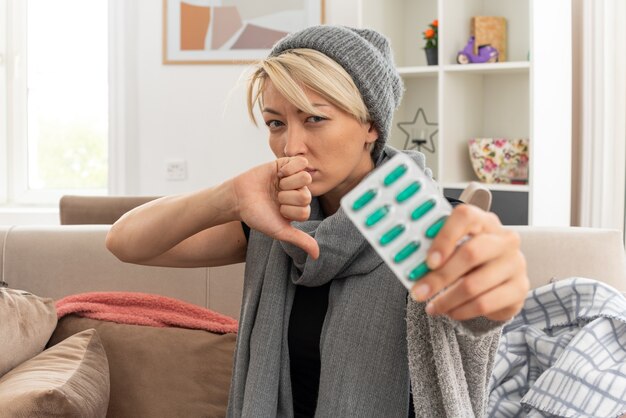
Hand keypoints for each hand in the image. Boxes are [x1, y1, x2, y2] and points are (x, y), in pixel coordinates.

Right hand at [232, 156, 319, 258]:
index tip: (277, 210)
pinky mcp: (287, 164)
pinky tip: (279, 173)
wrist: (238, 198)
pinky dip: (290, 168)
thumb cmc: (257, 215)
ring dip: (288, 183)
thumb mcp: (280, 231)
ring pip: (305, 178)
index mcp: (299, 209)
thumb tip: (317, 256)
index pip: (305, 210)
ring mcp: (294, 178)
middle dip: (287, 197)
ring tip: (277, 185)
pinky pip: (301, 162)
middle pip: (306, 194)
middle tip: (275, 197)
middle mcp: (299, 193)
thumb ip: (300, 240)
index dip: (289, 211)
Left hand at [410, 204, 528, 321]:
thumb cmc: (470, 262)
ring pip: (474, 284)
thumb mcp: (455, 250)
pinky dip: (461, 311)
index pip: (465, 217)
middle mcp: (504, 239)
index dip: (445, 238)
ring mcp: (515, 263)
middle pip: (470, 253)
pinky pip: (485, 303)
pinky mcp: (519, 288)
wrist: (500, 281)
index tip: (428, 261)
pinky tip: (450, 312)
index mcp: (484, 221)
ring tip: (432, 307)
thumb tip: (413, 266)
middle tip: (419, 292)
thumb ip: (437, 252)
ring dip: (447, 299)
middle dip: (440, 276)